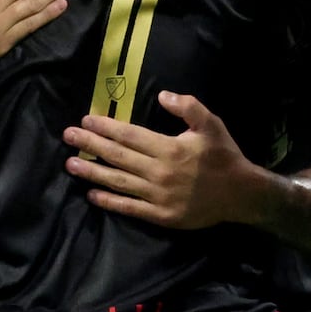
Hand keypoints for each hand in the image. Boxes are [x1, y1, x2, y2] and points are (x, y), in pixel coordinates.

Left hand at [63, 91, 251, 228]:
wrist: (241, 194)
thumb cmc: (223, 155)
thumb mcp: (210, 124)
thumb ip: (187, 107)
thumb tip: (162, 95)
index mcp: (169, 149)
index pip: (129, 136)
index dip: (106, 128)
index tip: (86, 120)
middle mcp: (159, 172)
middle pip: (118, 156)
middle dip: (91, 145)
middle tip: (68, 136)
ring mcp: (158, 197)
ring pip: (118, 182)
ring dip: (92, 173)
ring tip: (71, 165)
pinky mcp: (161, 216)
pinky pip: (130, 208)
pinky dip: (109, 201)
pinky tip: (92, 194)